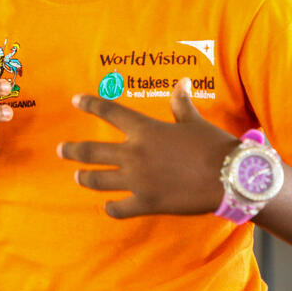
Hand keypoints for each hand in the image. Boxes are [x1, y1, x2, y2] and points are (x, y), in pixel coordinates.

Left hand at [61, 78, 239, 217]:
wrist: (230, 177)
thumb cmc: (214, 146)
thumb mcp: (194, 121)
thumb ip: (181, 103)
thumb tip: (182, 82)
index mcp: (144, 130)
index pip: (109, 112)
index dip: (90, 104)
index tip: (76, 100)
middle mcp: (134, 154)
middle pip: (91, 151)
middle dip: (72, 150)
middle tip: (61, 150)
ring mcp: (138, 180)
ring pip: (98, 180)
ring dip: (85, 178)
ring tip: (78, 177)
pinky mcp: (146, 203)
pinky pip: (119, 208)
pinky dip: (111, 208)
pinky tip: (108, 206)